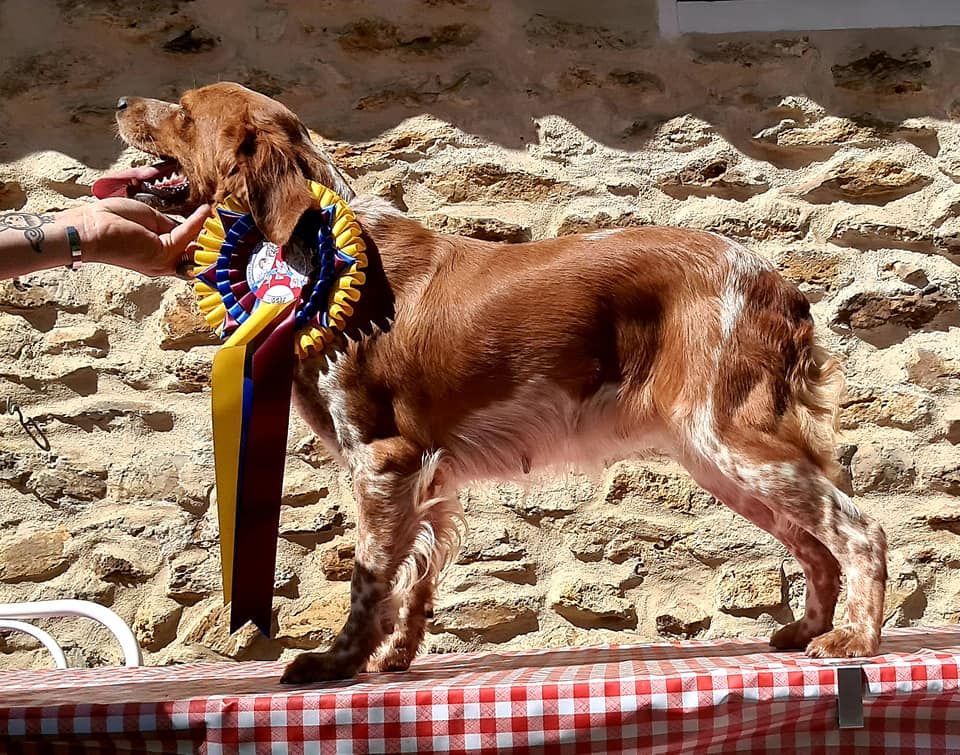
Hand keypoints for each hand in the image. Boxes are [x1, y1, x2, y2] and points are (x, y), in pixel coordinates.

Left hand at [70, 198, 210, 276]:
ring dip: (206, 230)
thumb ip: (169, 225)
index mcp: (156, 257)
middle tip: (223, 226)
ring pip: (193, 246)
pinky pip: (187, 235)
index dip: (198, 237)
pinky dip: (197, 222)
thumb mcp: (146, 220)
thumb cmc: (109, 221)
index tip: (213, 225)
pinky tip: (206, 211)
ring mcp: (163, 260)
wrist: (89, 228)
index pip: (184, 250)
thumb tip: (187, 226)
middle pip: (194, 254)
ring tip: (217, 216)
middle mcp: (162, 264)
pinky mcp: (162, 251)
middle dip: (209, 240)